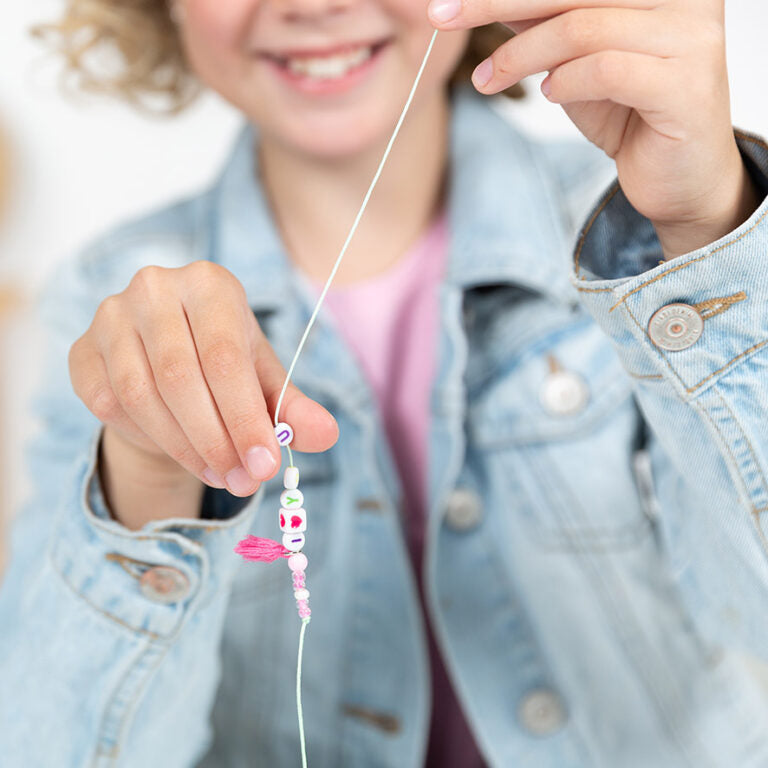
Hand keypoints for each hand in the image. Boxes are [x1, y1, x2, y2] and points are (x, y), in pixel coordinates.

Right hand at [69, 261, 338, 498]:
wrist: (167, 368)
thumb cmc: (225, 369)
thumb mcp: (265, 384)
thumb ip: (295, 409)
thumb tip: (327, 435)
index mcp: (210, 284)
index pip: (224, 357)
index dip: (244, 417)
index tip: (264, 465)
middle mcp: (155, 288)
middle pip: (180, 377)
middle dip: (215, 440)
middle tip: (242, 481)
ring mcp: (110, 316)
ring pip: (140, 395)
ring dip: (183, 447)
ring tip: (220, 474)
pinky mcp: (81, 350)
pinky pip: (108, 403)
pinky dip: (147, 437)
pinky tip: (179, 449)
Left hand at [429, 0, 761, 259]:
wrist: (679, 178)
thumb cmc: (630, 115)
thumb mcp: (576, 60)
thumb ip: (545, 25)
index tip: (450, 1)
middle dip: (496, 2)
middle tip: (443, 18)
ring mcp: (691, 38)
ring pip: (582, 28)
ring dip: (520, 56)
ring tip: (487, 80)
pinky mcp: (686, 84)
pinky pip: (604, 69)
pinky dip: (565, 82)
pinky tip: (548, 94)